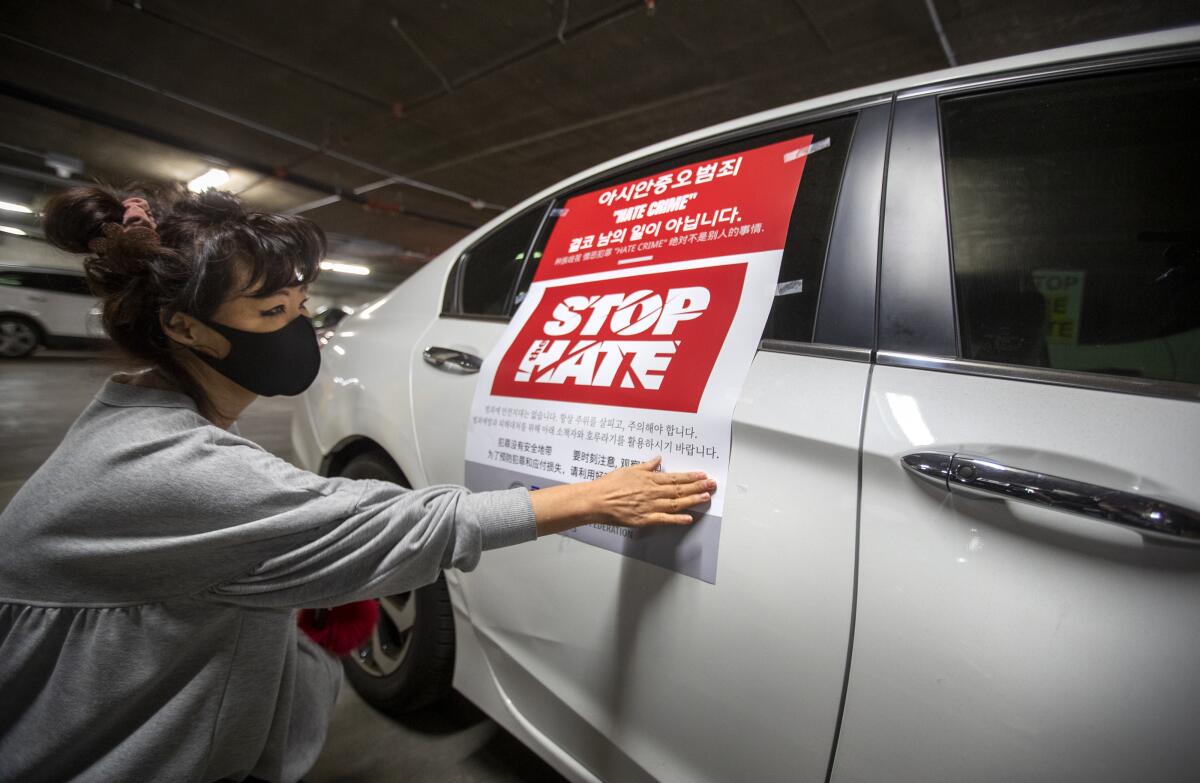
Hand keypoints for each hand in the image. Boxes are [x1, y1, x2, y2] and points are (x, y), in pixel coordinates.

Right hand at [528, 456, 715, 536]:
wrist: (597, 500)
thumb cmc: (610, 484)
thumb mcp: (629, 469)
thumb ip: (646, 466)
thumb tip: (658, 459)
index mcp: (650, 479)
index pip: (675, 477)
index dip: (691, 476)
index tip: (703, 475)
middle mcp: (653, 492)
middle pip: (680, 490)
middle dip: (698, 487)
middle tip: (712, 485)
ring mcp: (650, 506)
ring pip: (676, 503)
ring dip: (693, 500)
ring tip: (706, 498)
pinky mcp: (645, 519)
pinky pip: (664, 519)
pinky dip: (677, 520)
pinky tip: (689, 518)